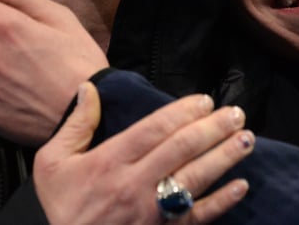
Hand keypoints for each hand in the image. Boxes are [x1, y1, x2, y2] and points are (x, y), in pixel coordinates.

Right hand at [37, 83, 252, 224]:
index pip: (155, 129)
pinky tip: (241, 185)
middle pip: (182, 149)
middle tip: (236, 113)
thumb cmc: (64, 206)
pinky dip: (222, 202)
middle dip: (213, 128)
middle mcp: (135, 185)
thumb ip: (75, 125)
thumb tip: (90, 88)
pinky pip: (198, 217)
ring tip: (246, 139)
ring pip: (195, 179)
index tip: (205, 100)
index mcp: (109, 162)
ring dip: (224, 158)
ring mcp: (152, 213)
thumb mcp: (52, 164)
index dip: (183, 112)